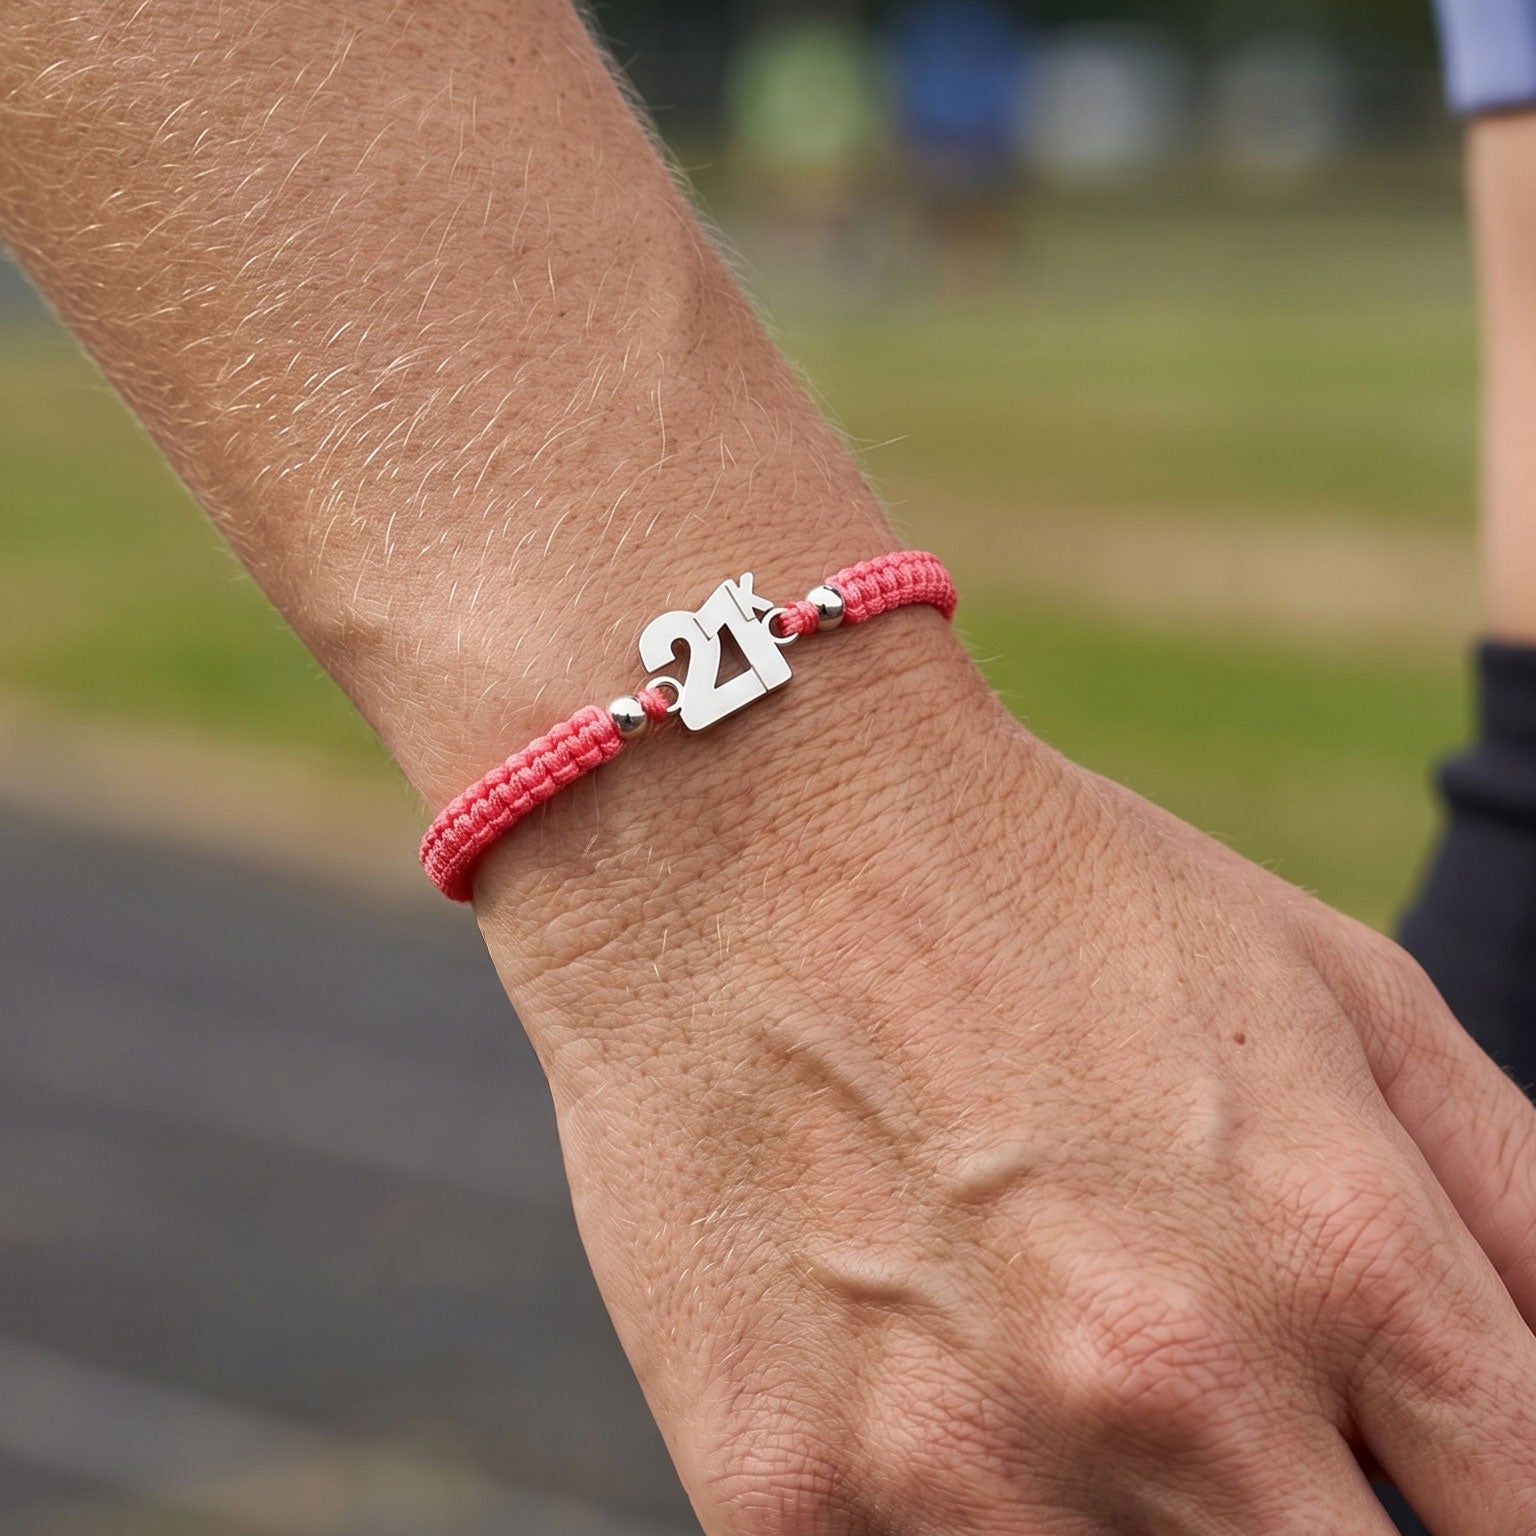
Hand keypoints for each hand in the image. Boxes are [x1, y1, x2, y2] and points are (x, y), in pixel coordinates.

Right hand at [478, 614, 1535, 1534]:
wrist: (742, 829)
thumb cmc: (1039, 883)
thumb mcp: (1324, 985)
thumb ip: (1513, 1207)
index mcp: (1334, 1256)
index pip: (1531, 1522)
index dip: (1499, 1516)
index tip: (1422, 1477)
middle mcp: (1164, 1385)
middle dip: (1307, 1509)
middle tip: (1217, 1400)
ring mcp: (960, 1464)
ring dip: (1118, 1506)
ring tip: (1047, 1350)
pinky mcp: (783, 1497)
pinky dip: (942, 1502)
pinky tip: (912, 1371)